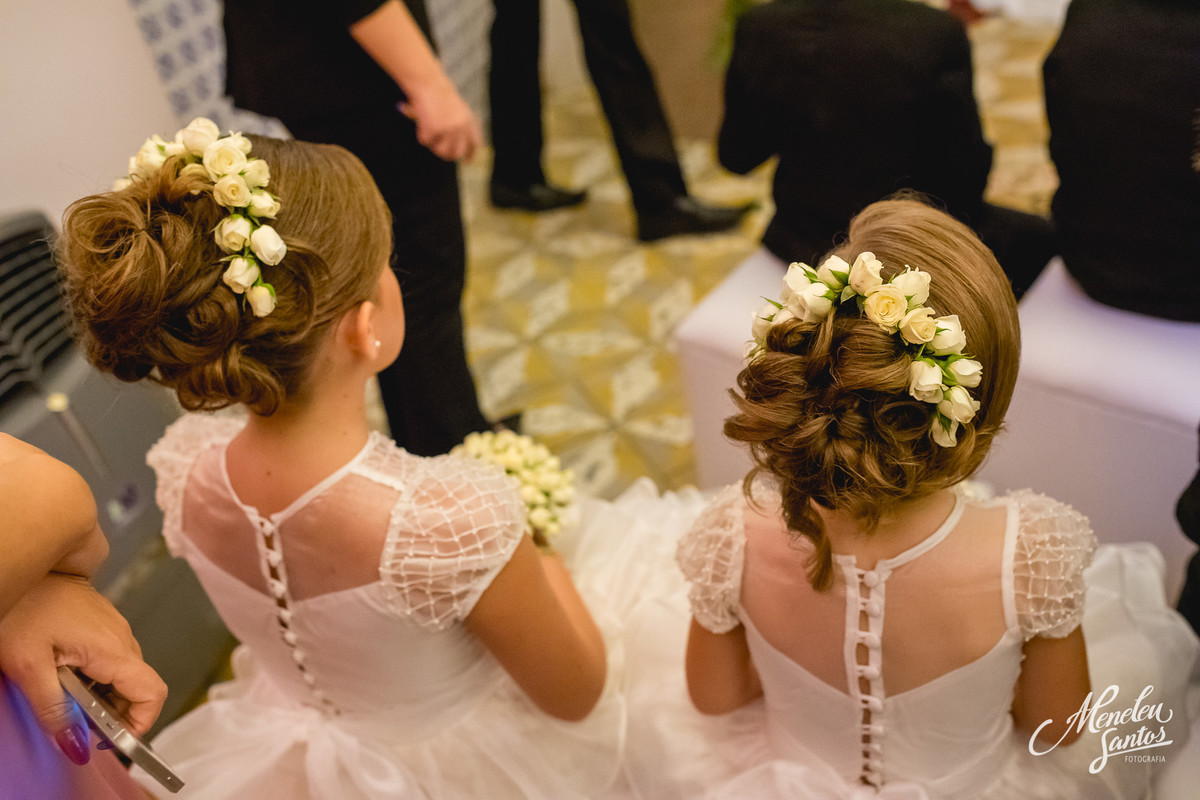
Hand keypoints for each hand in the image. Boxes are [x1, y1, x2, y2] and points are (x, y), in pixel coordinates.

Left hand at [0, 573, 166, 761]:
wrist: (22, 566)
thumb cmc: (24, 606)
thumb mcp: (28, 666)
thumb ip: (53, 708)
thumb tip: (74, 743)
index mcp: (112, 648)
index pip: (152, 692)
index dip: (140, 722)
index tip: (113, 738)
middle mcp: (122, 637)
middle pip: (140, 687)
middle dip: (116, 713)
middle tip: (79, 722)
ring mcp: (115, 628)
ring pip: (125, 673)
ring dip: (104, 695)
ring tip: (67, 696)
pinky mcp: (103, 623)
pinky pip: (112, 658)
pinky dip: (98, 677)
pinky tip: (66, 674)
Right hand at [400, 76, 482, 161]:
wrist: (427, 82)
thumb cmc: (439, 92)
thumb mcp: (458, 108)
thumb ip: (461, 126)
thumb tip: (456, 151)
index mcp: (469, 121)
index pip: (474, 143)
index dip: (470, 154)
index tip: (466, 161)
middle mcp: (460, 127)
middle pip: (456, 153)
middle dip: (447, 155)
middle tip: (439, 150)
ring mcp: (447, 129)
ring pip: (440, 150)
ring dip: (433, 146)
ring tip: (429, 133)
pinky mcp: (433, 130)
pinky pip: (425, 141)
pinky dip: (421, 134)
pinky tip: (421, 122)